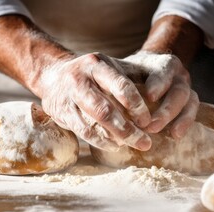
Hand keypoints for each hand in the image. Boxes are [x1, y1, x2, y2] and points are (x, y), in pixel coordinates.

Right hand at [37, 52, 151, 151]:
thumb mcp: (109, 67)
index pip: (120, 86)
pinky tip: (114, 146)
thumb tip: (160, 98)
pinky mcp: (61, 113)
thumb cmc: (92, 74)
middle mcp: (80, 79)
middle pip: (105, 109)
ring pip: (93, 123)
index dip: (136, 106)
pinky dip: (100, 141)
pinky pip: (83, 131)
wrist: (53, 76)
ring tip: (132, 144)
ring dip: (115, 137)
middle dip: (127, 129)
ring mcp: (68, 97)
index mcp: (97, 64)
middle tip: (145, 142)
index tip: (147, 121)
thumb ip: (131, 78)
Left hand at [122, 51, 199, 138]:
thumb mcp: (122, 70)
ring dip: (173, 118)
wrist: (144, 72)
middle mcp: (177, 74)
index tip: (149, 96)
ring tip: (157, 131)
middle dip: (166, 109)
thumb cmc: (128, 73)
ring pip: (188, 100)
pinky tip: (174, 135)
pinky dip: (184, 123)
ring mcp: (185, 86)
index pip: (164, 71)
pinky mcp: (189, 100)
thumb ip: (116, 82)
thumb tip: (102, 103)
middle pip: (179, 90)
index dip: (158, 83)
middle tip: (150, 126)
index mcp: (161, 64)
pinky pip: (192, 111)